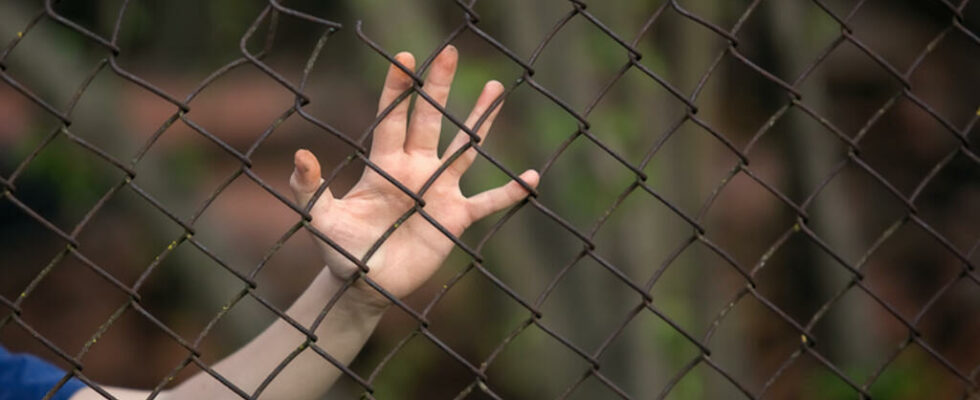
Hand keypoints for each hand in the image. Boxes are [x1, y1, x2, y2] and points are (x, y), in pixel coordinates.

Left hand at [289, 46, 538, 302]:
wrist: (366, 285)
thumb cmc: (342, 250)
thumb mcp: (322, 220)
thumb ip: (311, 189)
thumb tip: (300, 156)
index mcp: (383, 166)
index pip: (392, 119)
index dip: (398, 90)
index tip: (406, 59)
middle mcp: (414, 170)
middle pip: (429, 122)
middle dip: (439, 89)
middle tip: (448, 53)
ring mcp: (439, 192)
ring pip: (463, 149)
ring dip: (479, 121)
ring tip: (495, 90)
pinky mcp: (456, 218)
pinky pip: (488, 202)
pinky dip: (510, 192)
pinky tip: (532, 177)